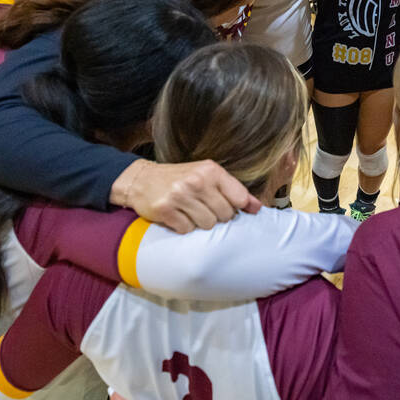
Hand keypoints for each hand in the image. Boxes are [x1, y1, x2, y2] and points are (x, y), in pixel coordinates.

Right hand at [111, 158, 261, 232]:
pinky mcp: (165, 209)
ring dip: (200, 223)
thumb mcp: (208, 177)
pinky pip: (187, 230)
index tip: (226, 206)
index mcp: (211, 170)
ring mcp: (180, 195)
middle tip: (202, 208)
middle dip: (216, 216)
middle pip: (225, 215)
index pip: (239, 198)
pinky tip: (177, 216)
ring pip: (208, 224)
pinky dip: (184, 227)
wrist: (142, 179)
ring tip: (190, 212)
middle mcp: (196, 181)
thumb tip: (257, 207)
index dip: (235, 207)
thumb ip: (234, 190)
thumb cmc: (180, 178)